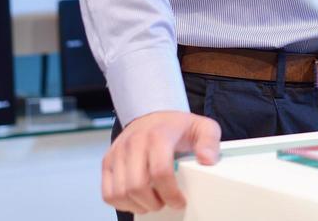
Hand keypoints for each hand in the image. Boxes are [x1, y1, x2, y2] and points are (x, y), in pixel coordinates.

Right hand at [101, 110, 221, 213]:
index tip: (179, 200)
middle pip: (137, 186)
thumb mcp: (202, 127)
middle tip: (165, 203)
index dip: (171, 193)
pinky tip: (136, 200)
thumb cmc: (177, 126)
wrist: (152, 114)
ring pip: (121, 193)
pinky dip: (121, 203)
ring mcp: (117, 152)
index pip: (160, 172)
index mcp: (157, 135)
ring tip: (152, 202)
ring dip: (138, 205)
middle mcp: (133, 142)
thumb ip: (210, 141)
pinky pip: (108, 193)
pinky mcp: (107, 161)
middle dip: (154, 203)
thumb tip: (207, 160)